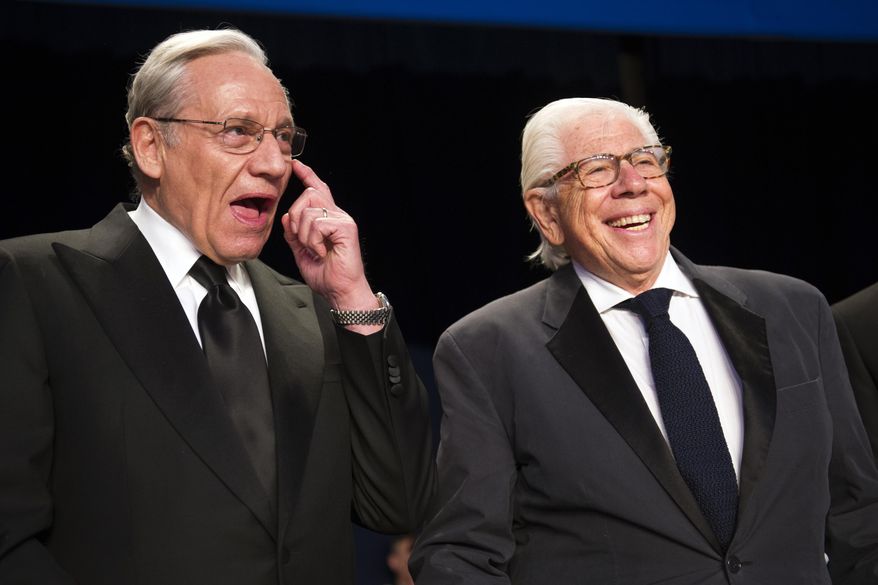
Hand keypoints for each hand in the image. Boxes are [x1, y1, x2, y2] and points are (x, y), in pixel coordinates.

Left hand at [281, 160, 376, 311]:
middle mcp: (337, 215)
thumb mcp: (301, 252)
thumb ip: (293, 233)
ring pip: (309, 210)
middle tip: (301, 240)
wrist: (340, 291)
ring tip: (314, 249)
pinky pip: (317, 223)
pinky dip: (312, 241)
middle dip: (296, 216)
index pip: (318, 189)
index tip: (297, 165)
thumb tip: (286, 217)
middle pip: (309, 194)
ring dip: (303, 234)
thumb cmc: (326, 275)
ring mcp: (343, 220)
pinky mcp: (346, 227)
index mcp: (328, 219)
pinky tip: (321, 252)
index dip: (307, 175)